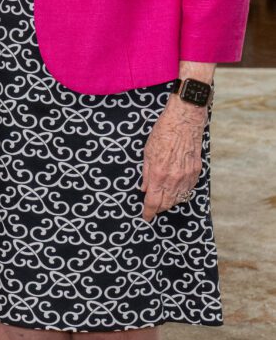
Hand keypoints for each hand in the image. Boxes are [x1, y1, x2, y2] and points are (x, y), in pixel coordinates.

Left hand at [140, 98, 205, 221]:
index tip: (146, 217)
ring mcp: (186, 177)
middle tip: (152, 207)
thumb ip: (145, 173)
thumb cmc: (163, 133)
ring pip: (178, 199)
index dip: (148, 212)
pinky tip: (175, 189)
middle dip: (158, 208)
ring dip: (170, 202)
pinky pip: (188, 190)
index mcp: (158, 174)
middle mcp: (173, 179)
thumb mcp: (147, 152)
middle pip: (166, 204)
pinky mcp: (196, 173)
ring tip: (163, 198)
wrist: (184, 121)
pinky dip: (181, 193)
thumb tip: (144, 189)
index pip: (153, 202)